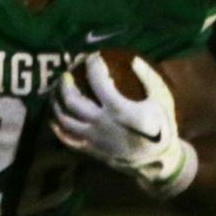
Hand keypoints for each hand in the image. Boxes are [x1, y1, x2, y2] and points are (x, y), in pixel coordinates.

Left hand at [49, 54, 197, 198]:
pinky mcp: (90, 149)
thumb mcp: (160, 98)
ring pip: (65, 119)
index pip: (97, 80)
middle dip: (66, 83)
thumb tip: (133, 60)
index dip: (92, 65)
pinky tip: (54, 119)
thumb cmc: (160, 126)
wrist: (157, 159)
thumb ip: (147, 77)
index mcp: (118, 108)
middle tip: (67, 73)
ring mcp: (93, 138)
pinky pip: (67, 139)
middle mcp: (101, 122)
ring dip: (57, 103)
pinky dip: (58, 128)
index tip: (92, 56)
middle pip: (72, 100)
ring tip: (57, 92)